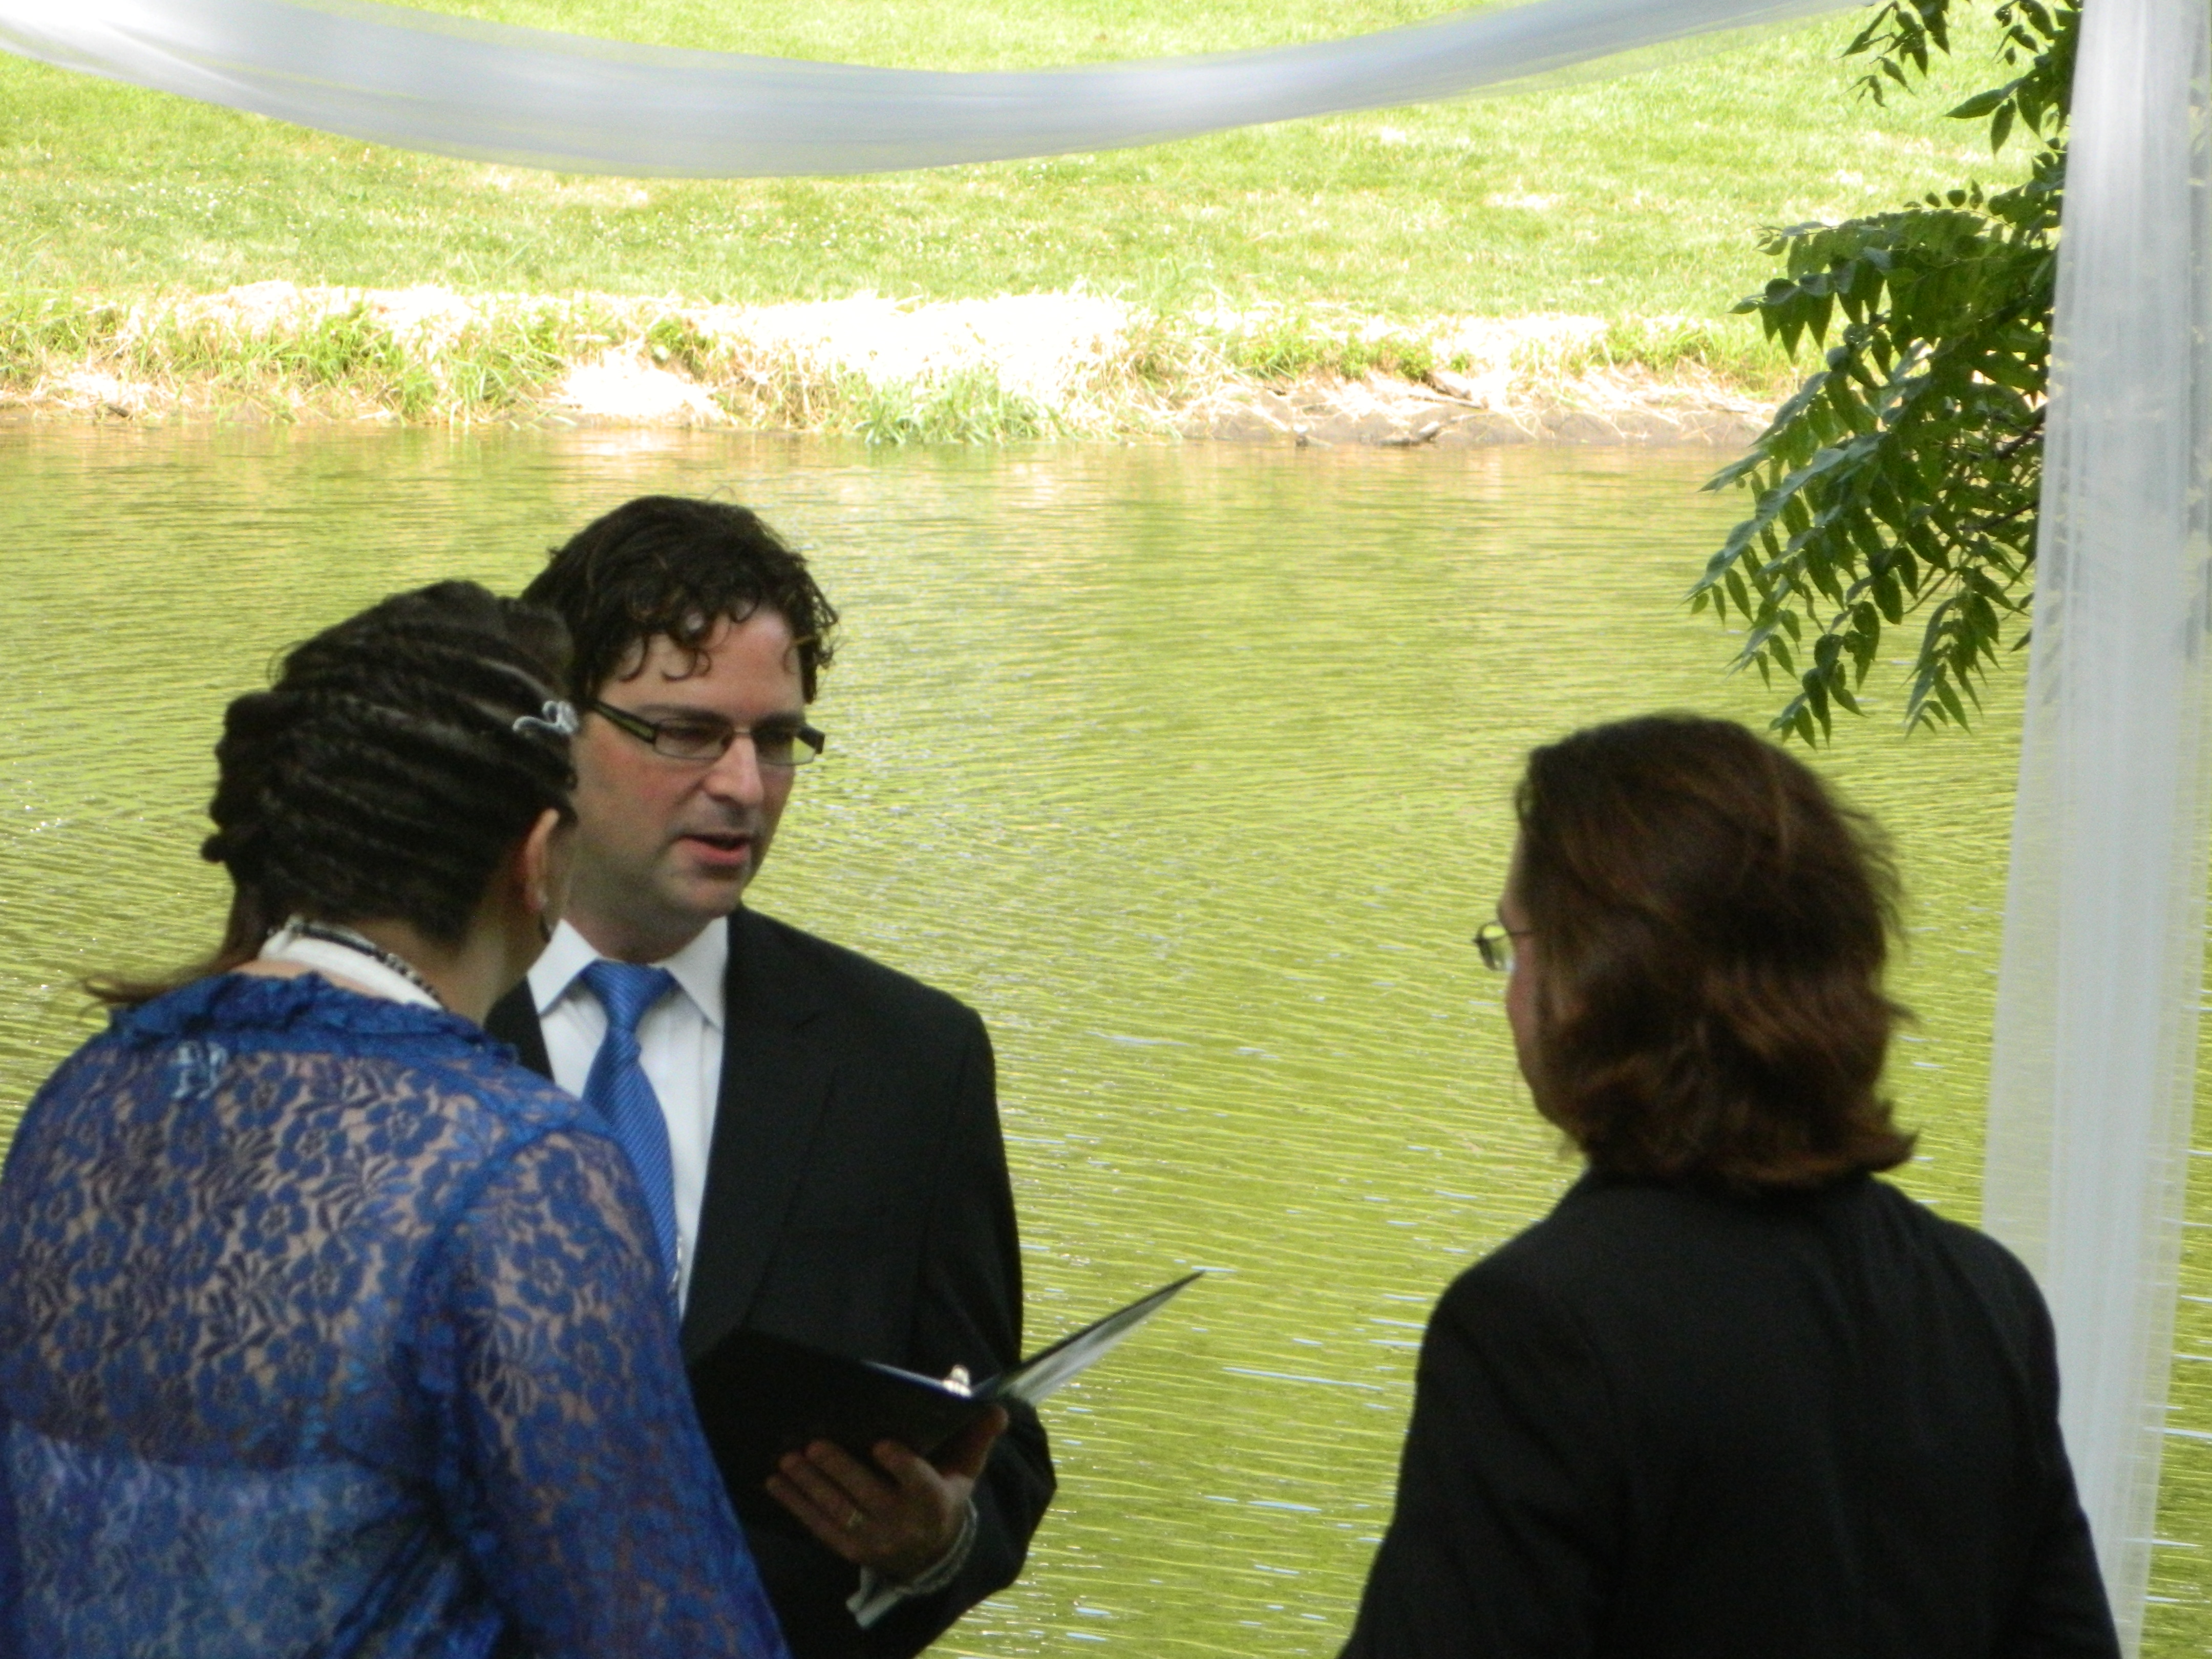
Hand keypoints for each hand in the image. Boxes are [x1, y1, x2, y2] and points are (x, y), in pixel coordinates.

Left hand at [767, 1406, 1008, 1583]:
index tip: (881, 1444)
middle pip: (867, 1496)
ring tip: (789, 1459)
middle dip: (839, 1470)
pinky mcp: (851, 1549)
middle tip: (814, 1444)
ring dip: (811, 1486)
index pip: (918, 1481)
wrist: (932, 1553)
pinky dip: (796, 1505)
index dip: (900, 1465)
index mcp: (934, 1500)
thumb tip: (997, 1407)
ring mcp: (874, 1540)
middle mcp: (903, 1523)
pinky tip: (776, 1482)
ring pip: (839, 1512)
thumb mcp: (965, 1469)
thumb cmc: (944, 1494)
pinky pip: (820, 1527)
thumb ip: (976, 1436)